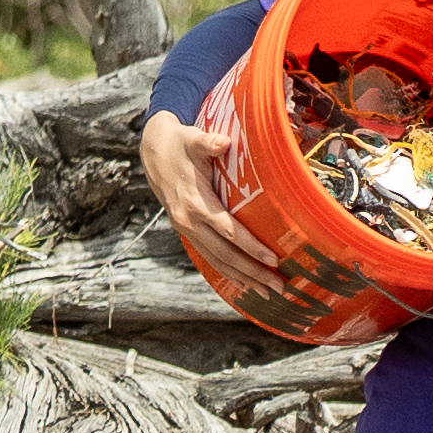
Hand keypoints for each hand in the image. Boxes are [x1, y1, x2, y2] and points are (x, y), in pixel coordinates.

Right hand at [136, 91, 368, 341]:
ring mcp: (186, 228)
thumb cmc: (181, 143)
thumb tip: (222, 142)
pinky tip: (244, 284)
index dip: (251, 247)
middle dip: (252, 272)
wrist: (153, 150)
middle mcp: (189, 221)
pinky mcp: (187, 231)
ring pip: (216, 260)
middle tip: (279, 287)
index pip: (228, 231)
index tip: (274, 260)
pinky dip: (227, 272)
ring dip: (242, 278)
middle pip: (225, 254)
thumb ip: (208, 142)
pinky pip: (208, 256)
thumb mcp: (193, 139)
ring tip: (267, 294)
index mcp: (195, 203)